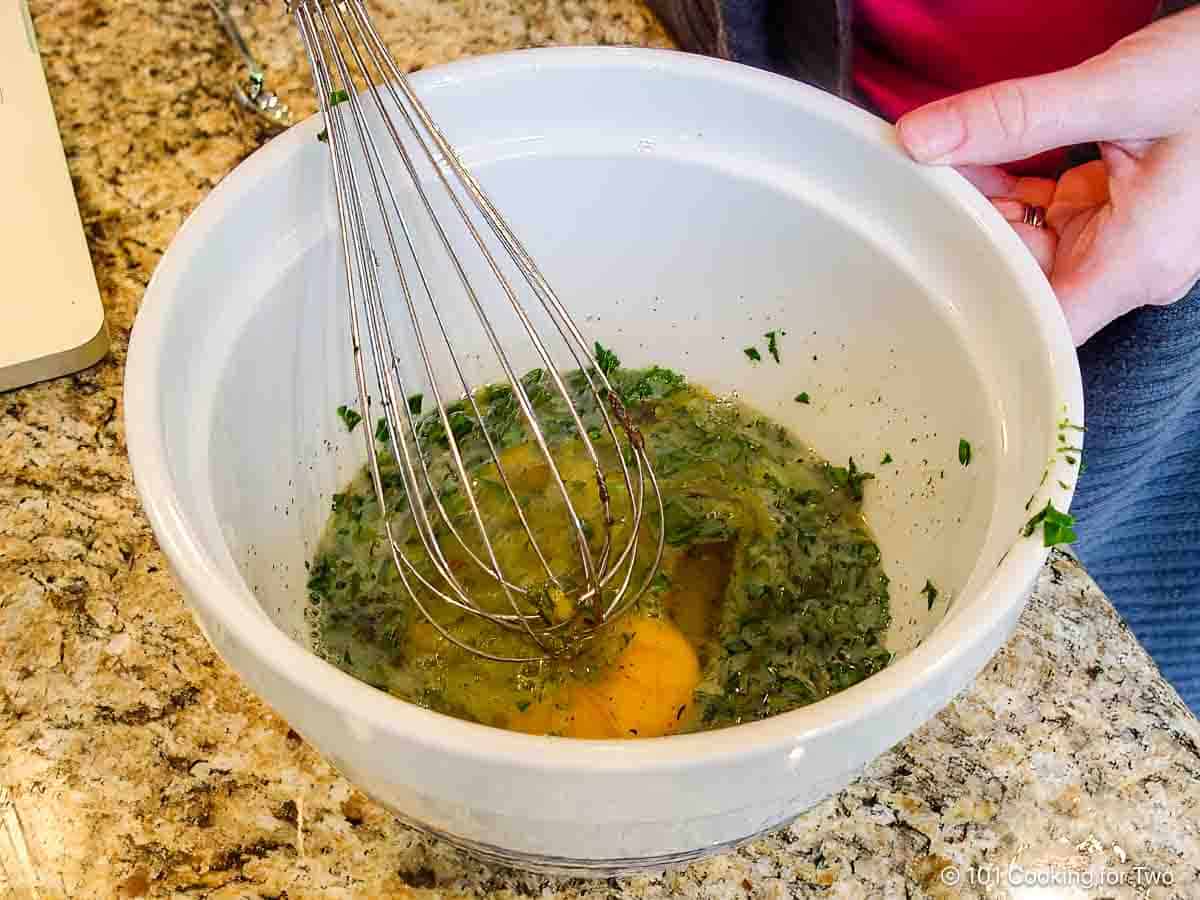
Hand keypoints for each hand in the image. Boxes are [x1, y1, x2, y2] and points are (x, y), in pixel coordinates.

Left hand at [895, 9, 1199, 344]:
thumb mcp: (1120, 92)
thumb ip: (1020, 117)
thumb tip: (924, 139)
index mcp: (1138, 264)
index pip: (1039, 326)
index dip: (980, 308)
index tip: (926, 272)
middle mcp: (1131, 266)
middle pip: (1025, 283)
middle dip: (970, 241)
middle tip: (921, 198)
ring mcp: (1124, 241)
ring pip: (1030, 247)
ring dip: (984, 211)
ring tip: (937, 173)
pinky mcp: (1117, 212)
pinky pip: (1049, 218)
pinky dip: (1011, 192)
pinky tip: (974, 163)